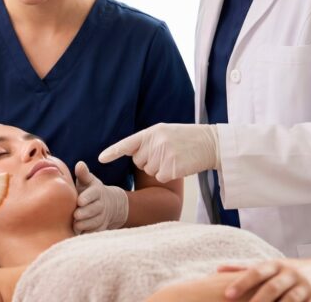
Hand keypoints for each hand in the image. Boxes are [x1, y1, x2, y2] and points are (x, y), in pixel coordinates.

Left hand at [72, 161, 128, 232]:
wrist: (107, 205)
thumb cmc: (89, 190)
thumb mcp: (87, 181)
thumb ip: (83, 174)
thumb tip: (80, 164)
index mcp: (97, 191)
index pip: (93, 193)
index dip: (87, 197)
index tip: (79, 201)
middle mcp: (101, 204)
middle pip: (94, 209)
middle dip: (85, 213)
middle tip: (75, 215)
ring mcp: (102, 217)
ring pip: (95, 222)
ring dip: (85, 224)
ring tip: (75, 225)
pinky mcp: (100, 227)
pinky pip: (95, 232)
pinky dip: (87, 233)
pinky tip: (78, 233)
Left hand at [98, 123, 219, 182]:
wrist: (210, 143)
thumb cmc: (186, 138)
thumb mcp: (165, 132)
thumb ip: (148, 141)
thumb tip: (133, 154)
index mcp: (152, 132)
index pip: (127, 143)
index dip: (113, 152)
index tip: (100, 158)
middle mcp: (155, 142)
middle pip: (138, 162)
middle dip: (149, 161)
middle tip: (166, 153)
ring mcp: (164, 155)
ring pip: (149, 171)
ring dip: (159, 169)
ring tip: (174, 157)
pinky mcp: (172, 168)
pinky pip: (160, 178)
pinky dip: (168, 175)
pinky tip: (179, 166)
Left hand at [218, 258, 310, 301]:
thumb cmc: (288, 272)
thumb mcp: (270, 266)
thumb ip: (245, 268)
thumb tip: (217, 269)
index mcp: (275, 265)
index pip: (256, 272)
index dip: (242, 283)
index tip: (227, 295)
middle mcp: (291, 274)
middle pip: (272, 287)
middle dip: (258, 300)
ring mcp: (306, 287)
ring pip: (290, 300)